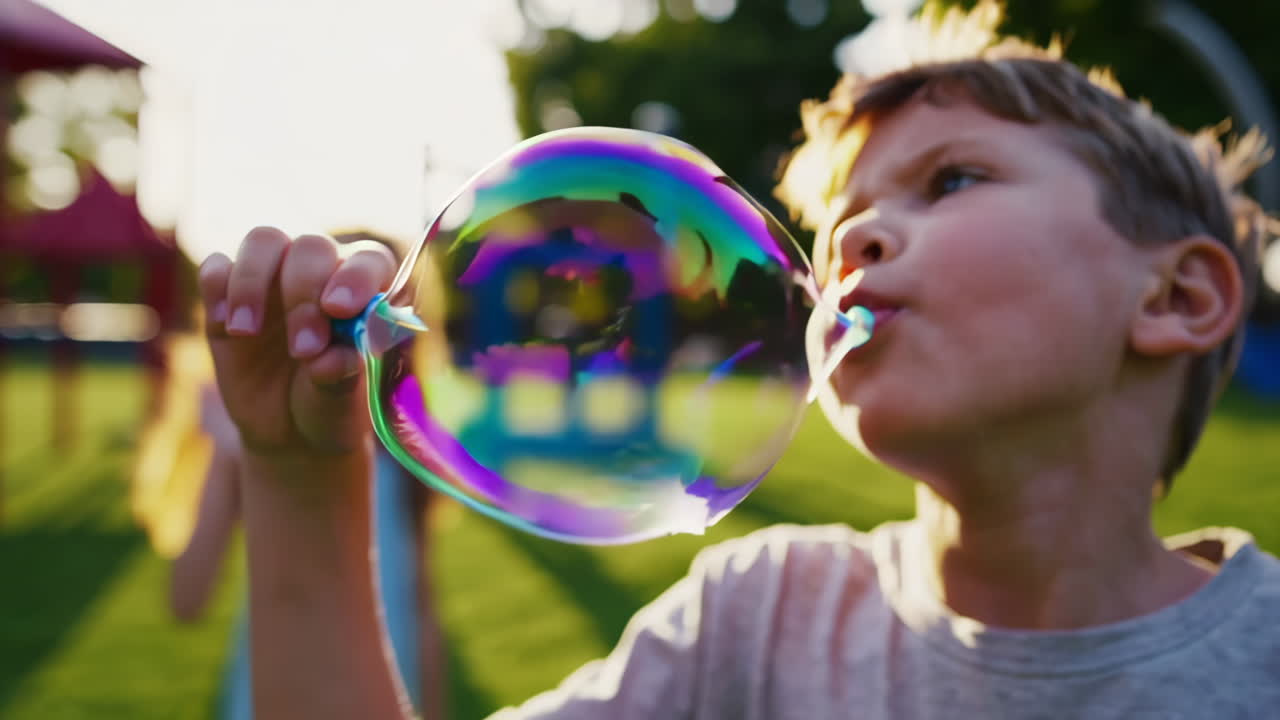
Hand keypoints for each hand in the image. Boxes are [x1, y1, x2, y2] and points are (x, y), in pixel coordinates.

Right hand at [197, 228, 396, 458]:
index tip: (338, 308)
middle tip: (302, 349)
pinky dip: (219, 287)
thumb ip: (340, 375)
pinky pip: (217, 266)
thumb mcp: (340, 402)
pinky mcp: (228, 294)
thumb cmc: (329, 406)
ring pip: (264, 240)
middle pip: (311, 247)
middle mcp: (323, 274)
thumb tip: (334, 357)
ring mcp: (274, 279)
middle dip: (303, 293)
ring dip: (253, 282)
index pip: (370, 260)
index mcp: (366, 293)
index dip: (356, 276)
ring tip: (248, 332)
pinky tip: (227, 325)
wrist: (287, 432)